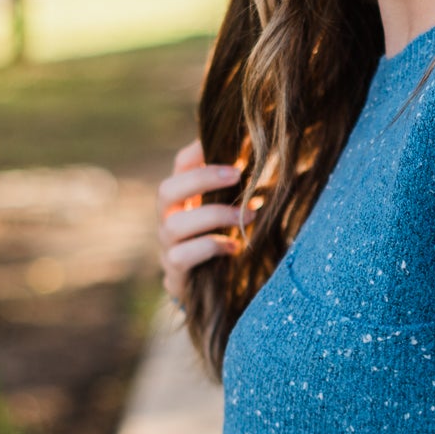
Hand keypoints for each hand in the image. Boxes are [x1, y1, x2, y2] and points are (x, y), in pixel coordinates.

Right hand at [156, 138, 254, 306]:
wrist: (217, 293)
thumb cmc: (230, 241)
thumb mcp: (234, 210)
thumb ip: (241, 187)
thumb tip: (267, 152)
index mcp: (184, 197)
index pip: (180, 165)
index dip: (198, 151)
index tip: (226, 140)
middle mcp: (168, 218)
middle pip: (167, 190)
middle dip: (202, 180)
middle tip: (238, 175)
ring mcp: (167, 247)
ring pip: (174, 225)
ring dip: (214, 216)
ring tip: (249, 216)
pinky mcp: (174, 274)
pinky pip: (181, 257)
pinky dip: (210, 248)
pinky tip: (234, 248)